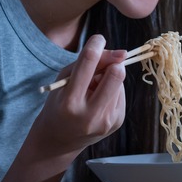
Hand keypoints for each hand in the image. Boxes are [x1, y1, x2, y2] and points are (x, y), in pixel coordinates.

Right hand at [34, 34, 127, 153]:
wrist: (59, 141)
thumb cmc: (59, 104)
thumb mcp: (64, 81)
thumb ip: (87, 63)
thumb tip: (121, 54)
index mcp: (70, 102)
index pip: (88, 63)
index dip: (96, 45)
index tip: (98, 39)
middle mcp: (90, 115)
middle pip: (115, 74)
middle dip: (112, 62)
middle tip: (102, 64)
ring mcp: (106, 121)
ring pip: (120, 82)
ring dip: (110, 77)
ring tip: (94, 88)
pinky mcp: (117, 122)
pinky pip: (121, 93)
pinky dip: (112, 89)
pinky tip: (99, 98)